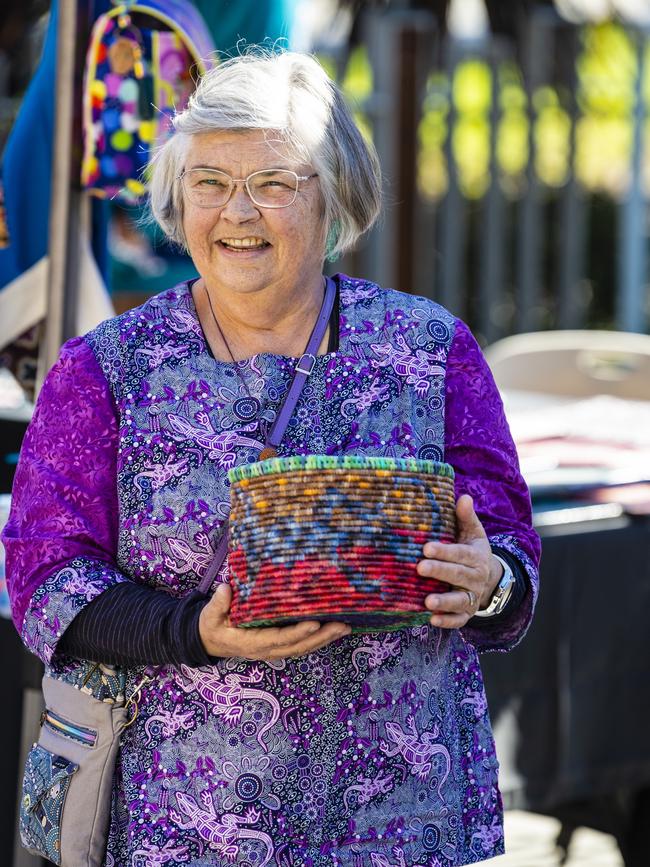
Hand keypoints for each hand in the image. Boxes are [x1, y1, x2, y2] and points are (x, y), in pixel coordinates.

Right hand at [198, 583, 350, 659]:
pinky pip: (301, 646)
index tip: (314, 622)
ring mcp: (274, 650)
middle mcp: (266, 649)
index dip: (297, 632)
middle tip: (342, 625)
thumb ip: (218, 603)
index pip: (279, 638)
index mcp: (251, 642)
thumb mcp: (210, 615)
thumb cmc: (212, 625)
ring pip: (303, 648)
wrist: (210, 641)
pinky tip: (333, 631)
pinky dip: (318, 640)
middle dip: (321, 637)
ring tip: (345, 627)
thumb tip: (226, 589)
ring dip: (325, 639)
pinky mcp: (278, 646)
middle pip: (299, 646)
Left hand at [418, 494, 502, 628]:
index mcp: (476, 556)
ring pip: (459, 600)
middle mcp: (475, 578)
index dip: (445, 551)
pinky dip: (447, 621)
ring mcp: (471, 597)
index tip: (426, 548)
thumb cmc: (471, 550)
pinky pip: (458, 619)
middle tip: (420, 568)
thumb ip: (465, 516)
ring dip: (444, 601)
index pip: (460, 553)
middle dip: (440, 571)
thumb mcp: (472, 532)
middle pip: (458, 575)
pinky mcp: (466, 613)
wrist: (488, 578)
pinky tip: (432, 620)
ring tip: (427, 601)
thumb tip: (462, 496)